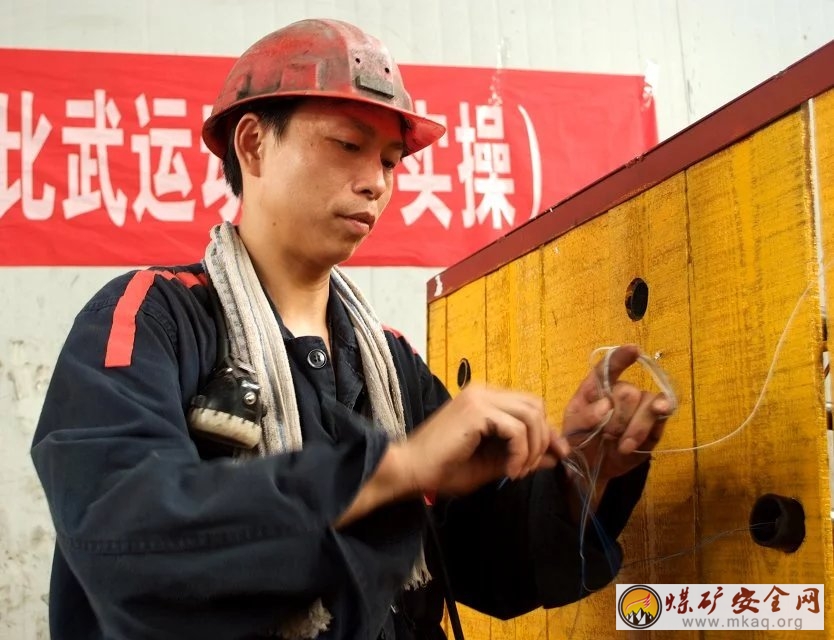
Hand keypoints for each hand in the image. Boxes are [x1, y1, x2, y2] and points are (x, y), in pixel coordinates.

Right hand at [400, 384, 560, 495]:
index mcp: (485, 399)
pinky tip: (508, 471)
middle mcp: (483, 391)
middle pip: (535, 406)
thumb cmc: (443, 468)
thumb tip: (554, 457)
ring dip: (532, 448)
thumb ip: (522, 455)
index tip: (555, 457)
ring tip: (517, 471)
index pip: (529, 406)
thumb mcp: (491, 463)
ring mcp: (479, 397)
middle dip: (543, 439)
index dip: (546, 432)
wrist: (410, 469)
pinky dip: (520, 452)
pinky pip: (517, 429)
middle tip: (529, 468)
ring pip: (531, 415)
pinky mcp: (477, 411)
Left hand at [559, 345, 672, 482]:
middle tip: (607, 435)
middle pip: (628, 392)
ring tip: (622, 446)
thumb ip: (584, 416)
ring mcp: (640, 407)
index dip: (621, 357)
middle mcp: (621, 392)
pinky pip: (662, 415)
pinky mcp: (655, 424)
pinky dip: (654, 423)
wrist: (593, 468)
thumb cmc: (580, 441)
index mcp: (597, 388)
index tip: (634, 350)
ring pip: (648, 403)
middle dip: (619, 418)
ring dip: (635, 428)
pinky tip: (657, 417)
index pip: (609, 367)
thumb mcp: (572, 429)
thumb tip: (606, 405)